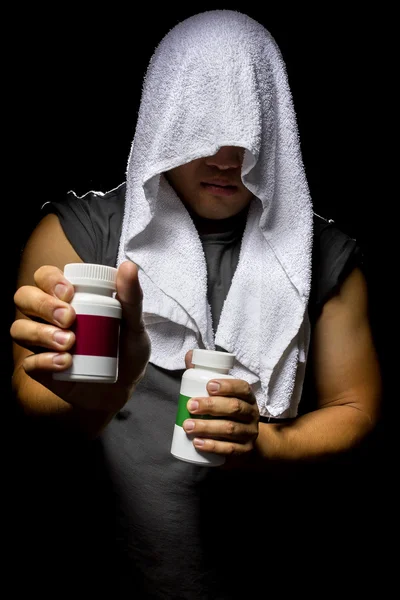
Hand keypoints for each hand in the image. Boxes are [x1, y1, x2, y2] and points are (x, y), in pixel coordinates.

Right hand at [11, 260, 150, 410]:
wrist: (123, 388)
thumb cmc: (126, 350)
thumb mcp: (134, 324)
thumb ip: (131, 297)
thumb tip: (129, 266)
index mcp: (67, 298)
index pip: (45, 277)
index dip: (50, 280)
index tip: (69, 292)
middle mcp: (48, 316)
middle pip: (24, 297)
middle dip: (43, 304)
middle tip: (69, 317)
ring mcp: (41, 343)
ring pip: (20, 328)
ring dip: (41, 332)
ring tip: (70, 342)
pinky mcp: (40, 369)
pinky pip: (29, 362)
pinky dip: (44, 360)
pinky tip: (65, 362)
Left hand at [182, 350, 259, 465]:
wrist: (246, 442)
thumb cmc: (227, 412)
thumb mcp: (222, 394)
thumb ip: (205, 374)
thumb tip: (190, 355)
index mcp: (247, 397)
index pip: (242, 388)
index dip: (227, 385)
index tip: (208, 385)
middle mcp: (252, 414)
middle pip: (234, 408)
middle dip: (211, 406)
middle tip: (190, 406)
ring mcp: (250, 433)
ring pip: (230, 429)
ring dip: (207, 427)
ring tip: (188, 426)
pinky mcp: (244, 451)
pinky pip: (230, 449)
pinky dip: (213, 446)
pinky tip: (198, 443)